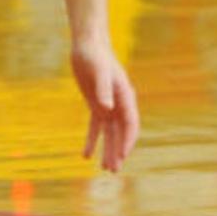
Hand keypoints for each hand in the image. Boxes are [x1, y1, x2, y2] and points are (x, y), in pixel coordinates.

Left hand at [70, 38, 138, 171]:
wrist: (87, 45)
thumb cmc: (95, 56)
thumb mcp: (98, 71)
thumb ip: (103, 89)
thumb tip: (107, 108)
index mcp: (125, 97)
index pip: (130, 124)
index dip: (127, 140)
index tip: (123, 155)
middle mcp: (119, 104)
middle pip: (121, 133)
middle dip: (118, 151)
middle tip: (114, 170)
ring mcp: (108, 105)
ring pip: (109, 133)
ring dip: (108, 149)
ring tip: (104, 168)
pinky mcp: (95, 104)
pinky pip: (95, 126)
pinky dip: (92, 140)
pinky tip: (86, 155)